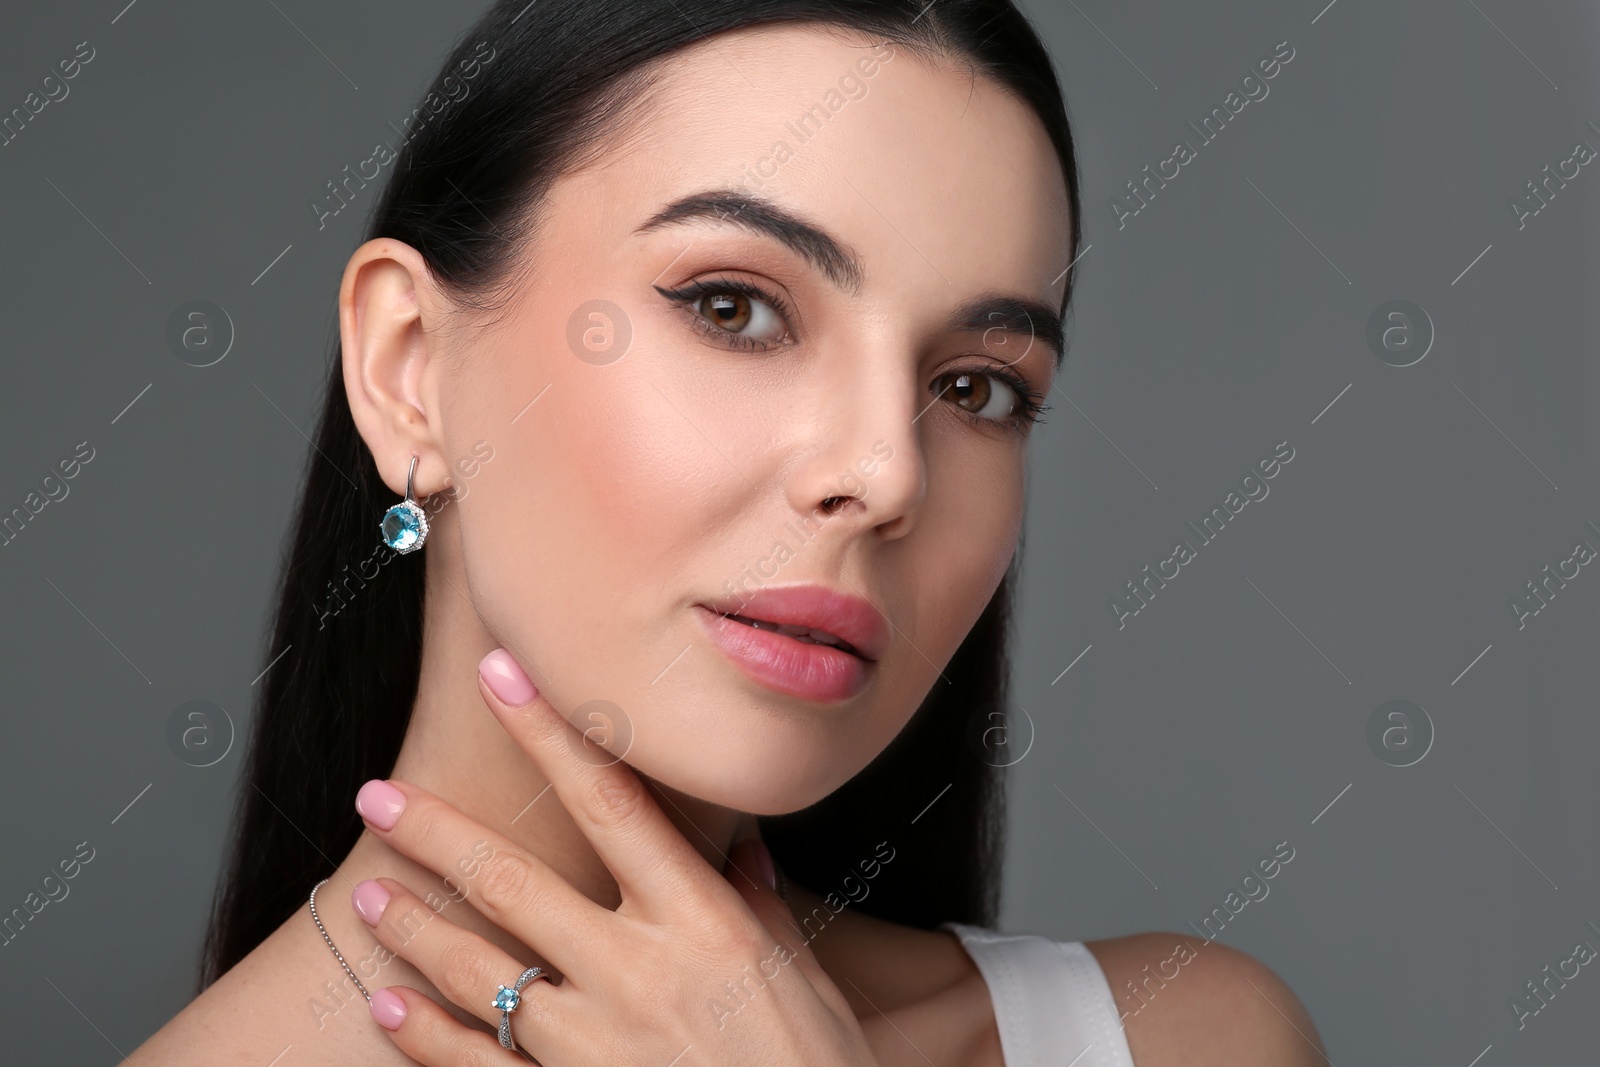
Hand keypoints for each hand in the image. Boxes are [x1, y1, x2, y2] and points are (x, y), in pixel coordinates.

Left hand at [347, 647, 879, 1065]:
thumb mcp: (806, 977)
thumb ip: (759, 907)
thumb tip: (742, 848)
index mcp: (705, 921)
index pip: (611, 802)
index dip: (550, 733)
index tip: (502, 676)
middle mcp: (641, 972)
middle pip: (516, 882)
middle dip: (436, 834)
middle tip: (377, 797)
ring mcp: (597, 1044)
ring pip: (481, 971)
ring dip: (416, 929)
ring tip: (370, 896)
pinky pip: (479, 1062)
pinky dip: (424, 1033)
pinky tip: (387, 1003)